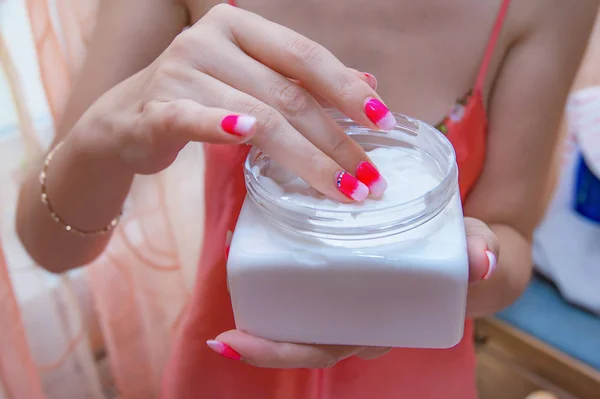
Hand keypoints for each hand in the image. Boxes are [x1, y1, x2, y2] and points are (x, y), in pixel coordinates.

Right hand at [78, 3, 391, 201]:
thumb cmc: (198, 99)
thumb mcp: (252, 82)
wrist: (124, 122)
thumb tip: (368, 85)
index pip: (305, 55)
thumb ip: (303, 82)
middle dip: (337, 141)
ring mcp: (179, 71)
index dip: (347, 89)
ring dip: (307, 158)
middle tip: (371, 179)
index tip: (385, 123)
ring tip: (344, 191)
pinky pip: (192, 117)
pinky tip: (247, 136)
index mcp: (240, 26)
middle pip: (289, 93)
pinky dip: (221, 126)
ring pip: (258, 115)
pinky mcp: (154, 109)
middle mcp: (209, 40)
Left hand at [207, 217, 499, 367]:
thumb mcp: (479, 251)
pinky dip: (279, 264)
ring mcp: (350, 298)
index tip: (235, 344)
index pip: (328, 346)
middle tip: (223, 337)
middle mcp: (360, 318)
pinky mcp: (346, 269)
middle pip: (305, 339)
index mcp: (382, 323)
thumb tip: (481, 261)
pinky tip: (254, 237)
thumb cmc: (465, 257)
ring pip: (301, 311)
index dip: (284, 350)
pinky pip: (308, 276)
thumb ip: (483, 253)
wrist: (468, 251)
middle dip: (262, 344)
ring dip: (263, 300)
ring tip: (231, 259)